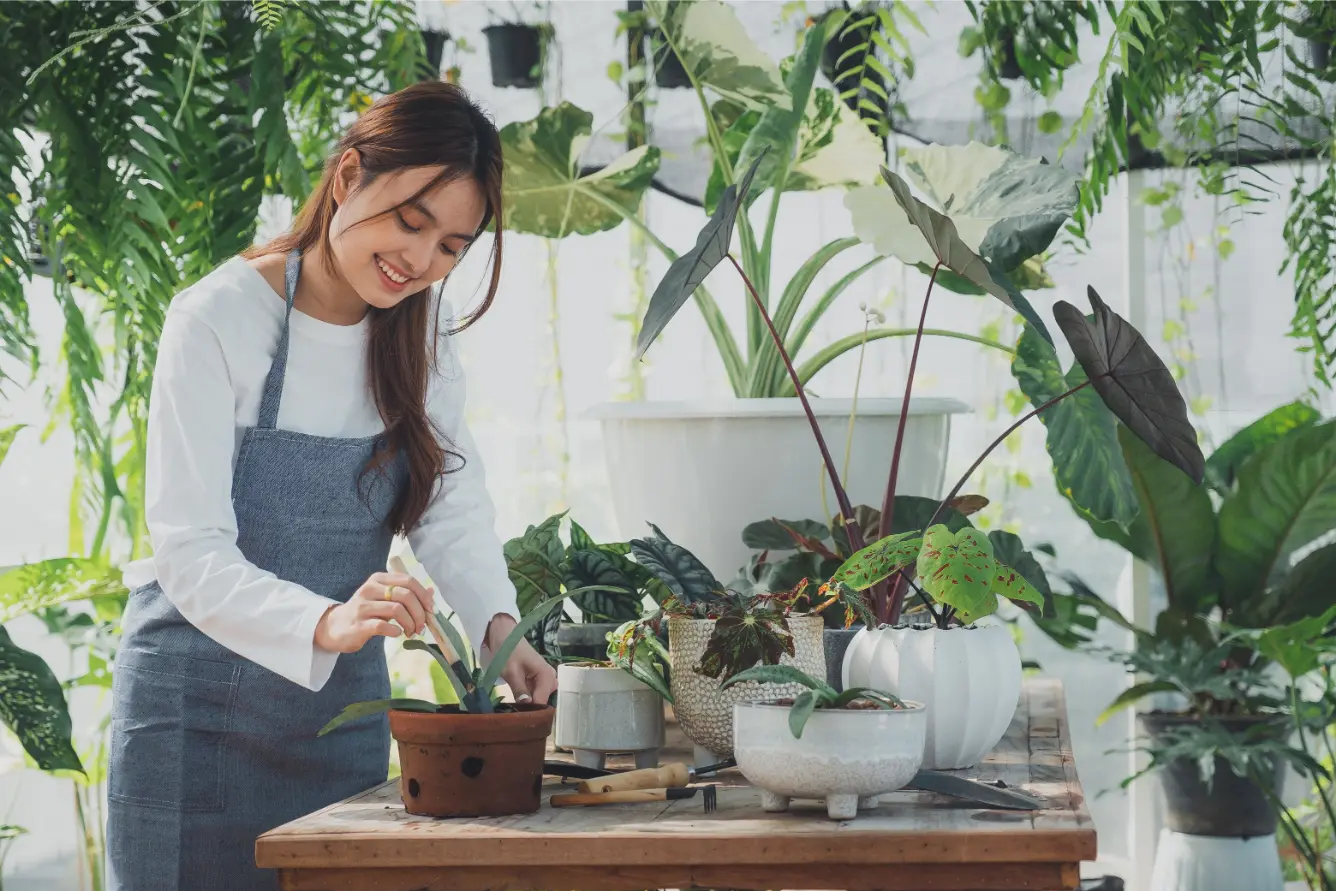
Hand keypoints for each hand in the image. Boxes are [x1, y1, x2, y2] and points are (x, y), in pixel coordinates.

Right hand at [314, 573, 435, 652]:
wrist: (336, 627)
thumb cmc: (366, 612)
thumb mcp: (386, 599)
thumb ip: (407, 594)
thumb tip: (432, 592)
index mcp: (379, 579)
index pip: (408, 581)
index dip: (424, 596)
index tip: (431, 610)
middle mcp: (370, 589)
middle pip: (405, 595)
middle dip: (419, 612)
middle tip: (422, 626)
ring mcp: (363, 606)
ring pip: (397, 609)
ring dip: (410, 623)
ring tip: (411, 632)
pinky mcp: (359, 624)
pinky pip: (383, 626)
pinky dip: (396, 631)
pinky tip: (397, 633)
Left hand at [485, 614, 556, 705]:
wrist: (506, 636)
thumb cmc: (508, 652)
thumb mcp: (511, 672)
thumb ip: (520, 690)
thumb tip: (527, 706)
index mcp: (547, 675)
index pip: (542, 701)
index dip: (530, 711)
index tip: (517, 717)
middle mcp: (551, 679)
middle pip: (543, 702)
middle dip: (530, 708)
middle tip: (514, 713)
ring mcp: (546, 680)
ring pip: (540, 700)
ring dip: (529, 704)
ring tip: (515, 706)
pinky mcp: (540, 681)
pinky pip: (536, 694)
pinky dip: (528, 698)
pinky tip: (518, 700)